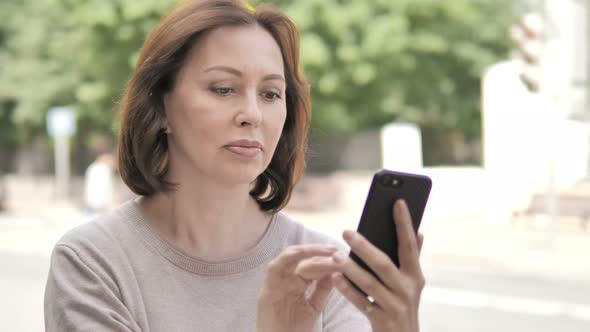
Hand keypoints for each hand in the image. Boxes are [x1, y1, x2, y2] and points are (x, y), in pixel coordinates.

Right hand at [256, 244, 337, 331]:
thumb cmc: (295, 331)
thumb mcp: (313, 307)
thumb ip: (322, 290)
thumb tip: (335, 271)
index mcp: (296, 283)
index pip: (312, 265)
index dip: (327, 260)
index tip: (343, 258)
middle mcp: (285, 280)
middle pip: (303, 260)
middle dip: (321, 254)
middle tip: (337, 252)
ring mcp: (275, 283)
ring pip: (289, 257)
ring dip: (307, 251)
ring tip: (327, 251)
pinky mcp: (266, 290)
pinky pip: (274, 267)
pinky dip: (287, 258)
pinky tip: (302, 253)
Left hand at [331, 200, 425, 331]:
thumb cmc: (402, 305)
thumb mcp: (412, 284)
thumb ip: (413, 259)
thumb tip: (420, 232)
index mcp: (415, 276)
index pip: (409, 245)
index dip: (405, 223)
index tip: (398, 202)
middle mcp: (407, 289)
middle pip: (384, 264)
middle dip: (365, 246)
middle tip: (346, 231)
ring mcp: (395, 306)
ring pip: (370, 283)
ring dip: (351, 268)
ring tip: (335, 255)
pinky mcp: (382, 320)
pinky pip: (362, 302)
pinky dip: (348, 290)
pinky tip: (335, 278)